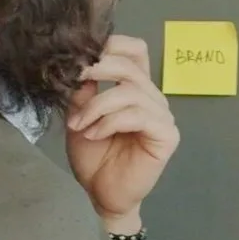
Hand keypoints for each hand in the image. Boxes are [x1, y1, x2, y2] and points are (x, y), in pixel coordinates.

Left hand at [65, 35, 179, 231]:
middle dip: (97, 69)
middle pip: (130, 66)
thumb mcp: (79, 114)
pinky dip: (110, 122)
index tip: (81, 56)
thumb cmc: (93, 157)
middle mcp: (152, 97)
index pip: (134, 50)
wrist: (101, 195)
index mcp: (134, 88)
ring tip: (79, 125)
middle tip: (72, 81)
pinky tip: (94, 134)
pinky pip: (138, 115)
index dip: (112, 44)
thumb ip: (83, 89)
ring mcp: (162, 116)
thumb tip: (78, 61)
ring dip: (97, 106)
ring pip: (130, 92)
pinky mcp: (166, 135)